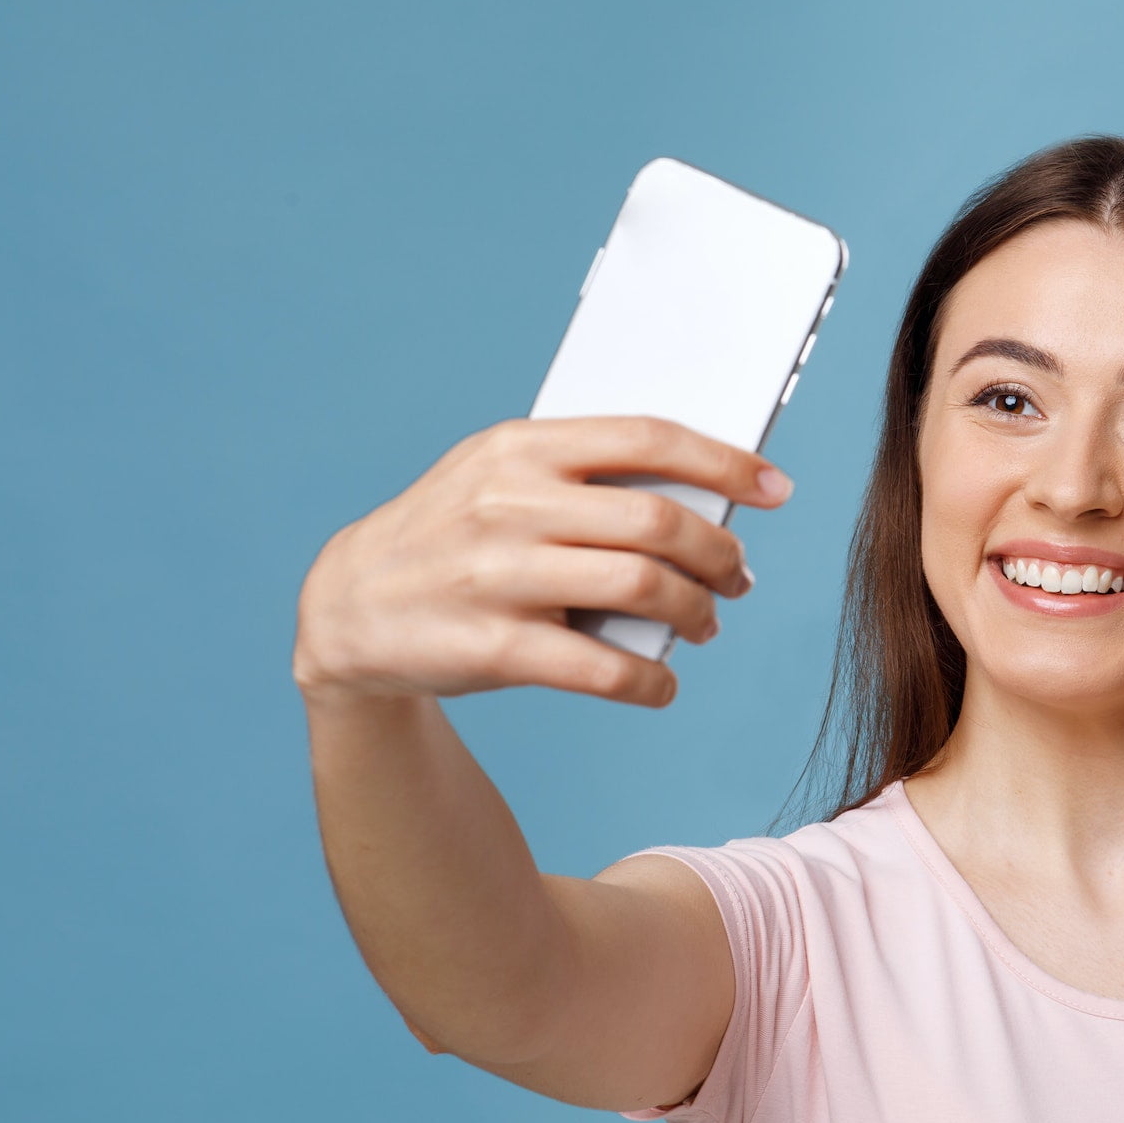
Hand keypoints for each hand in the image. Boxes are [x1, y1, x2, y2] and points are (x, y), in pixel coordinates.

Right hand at [293, 415, 790, 707]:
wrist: (348, 608)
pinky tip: (660, 683)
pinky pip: (602, 667)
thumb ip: (585, 477)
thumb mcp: (500, 479)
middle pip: (658, 521)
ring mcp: (499, 575)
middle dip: (721, 554)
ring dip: (696, 613)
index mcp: (521, 448)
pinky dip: (650, 680)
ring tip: (704, 627)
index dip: (725, 463)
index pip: (648, 439)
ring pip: (643, 587)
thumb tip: (705, 500)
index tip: (775, 490)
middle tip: (738, 578)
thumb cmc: (454, 537)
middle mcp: (510, 503)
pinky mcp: (492, 646)